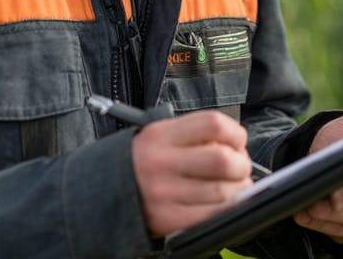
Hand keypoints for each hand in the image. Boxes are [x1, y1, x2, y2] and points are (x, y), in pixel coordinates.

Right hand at [130, 110, 254, 235]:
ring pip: (222, 190)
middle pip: (222, 159)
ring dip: (239, 190)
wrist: (102, 193)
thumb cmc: (140, 163)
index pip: (213, 124)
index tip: (238, 141)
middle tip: (240, 167)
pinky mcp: (168, 219)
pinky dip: (227, 209)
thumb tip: (236, 146)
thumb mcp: (158, 136)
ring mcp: (164, 192)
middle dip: (241, 164)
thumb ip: (193, 135)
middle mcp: (162, 162)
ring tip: (234, 187)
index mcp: (161, 135)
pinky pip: (211, 215)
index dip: (235, 132)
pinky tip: (225, 204)